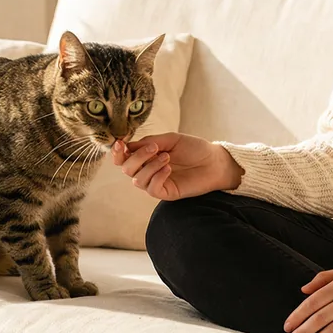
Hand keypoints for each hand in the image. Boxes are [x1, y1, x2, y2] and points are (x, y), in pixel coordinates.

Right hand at [112, 132, 242, 200]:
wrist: (214, 161)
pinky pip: (151, 189)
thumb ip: (149, 141)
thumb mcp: (170, 139)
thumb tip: (128, 145)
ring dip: (150, 166)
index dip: (118, 152)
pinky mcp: (166, 193)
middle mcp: (148, 170)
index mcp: (146, 157)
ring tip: (167, 157)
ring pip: (137, 180)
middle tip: (155, 148)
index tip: (121, 143)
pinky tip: (168, 168)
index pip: (123, 158)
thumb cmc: (194, 148)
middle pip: (126, 169)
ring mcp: (156, 182)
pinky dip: (157, 177)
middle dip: (137, 157)